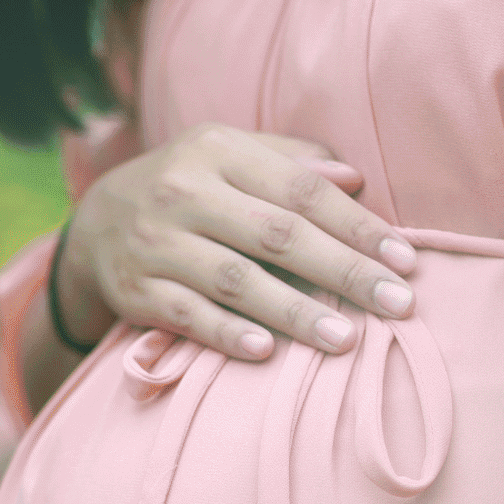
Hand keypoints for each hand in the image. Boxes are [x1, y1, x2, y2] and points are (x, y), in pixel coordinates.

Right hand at [58, 121, 419, 360]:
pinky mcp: (137, 289)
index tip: (406, 260)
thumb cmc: (192, 187)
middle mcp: (184, 191)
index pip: (302, 190)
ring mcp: (157, 243)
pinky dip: (227, 334)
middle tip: (398, 305)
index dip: (357, 226)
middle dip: (344, 272)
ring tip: (346, 340)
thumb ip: (292, 162)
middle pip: (278, 235)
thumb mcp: (232, 156)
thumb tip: (354, 178)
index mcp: (219, 150)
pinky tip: (267, 353)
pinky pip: (188, 316)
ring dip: (295, 312)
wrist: (96, 222)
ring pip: (236, 280)